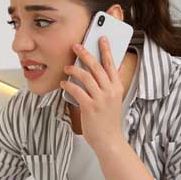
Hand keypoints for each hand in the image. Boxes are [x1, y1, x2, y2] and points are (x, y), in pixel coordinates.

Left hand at [60, 36, 124, 150]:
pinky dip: (68, 84)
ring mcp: (100, 99)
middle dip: (85, 54)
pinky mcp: (90, 107)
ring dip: (73, 69)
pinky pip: (76, 90)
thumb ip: (112, 84)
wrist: (110, 140)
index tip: (101, 38)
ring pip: (86, 76)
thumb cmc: (109, 121)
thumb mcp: (115, 99)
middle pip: (97, 66)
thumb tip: (113, 68)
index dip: (106, 50)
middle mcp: (110, 91)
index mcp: (117, 87)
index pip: (112, 64)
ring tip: (66, 67)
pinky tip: (63, 83)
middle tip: (76, 46)